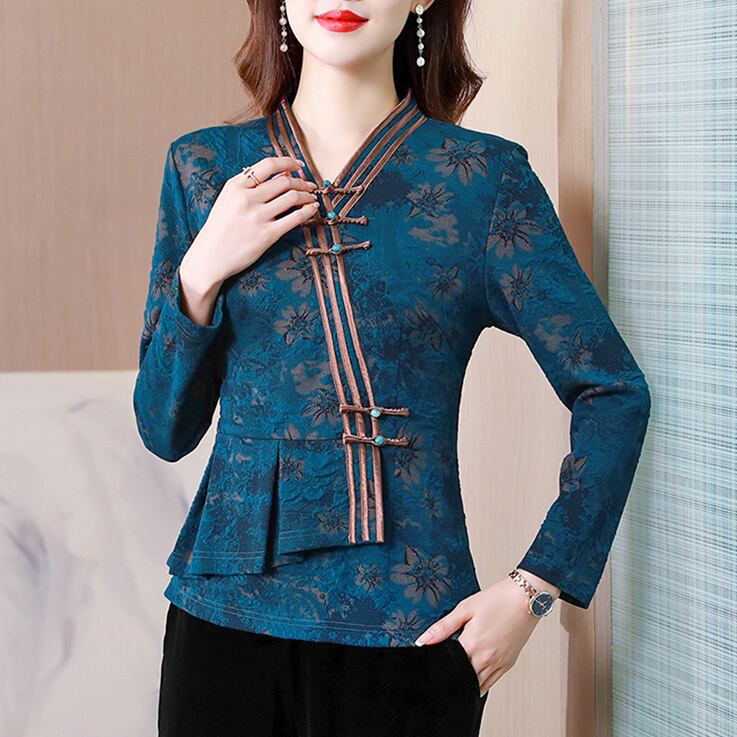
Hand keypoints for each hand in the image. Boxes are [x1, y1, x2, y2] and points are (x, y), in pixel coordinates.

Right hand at [178, 155, 319, 324]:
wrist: (210, 257)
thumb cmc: (220, 228)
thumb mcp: (226, 199)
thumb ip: (246, 185)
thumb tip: (277, 174)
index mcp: (236, 186)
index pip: (268, 165)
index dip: (288, 162)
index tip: (299, 166)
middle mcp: (247, 198)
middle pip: (284, 181)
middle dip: (302, 182)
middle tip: (309, 186)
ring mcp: (258, 217)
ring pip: (292, 197)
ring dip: (307, 196)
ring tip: (312, 198)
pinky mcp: (267, 235)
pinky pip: (295, 218)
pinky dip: (308, 211)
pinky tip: (312, 210)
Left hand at [414, 574, 555, 696]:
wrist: (525, 598)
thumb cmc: (497, 599)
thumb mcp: (465, 608)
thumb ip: (442, 627)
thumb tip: (422, 641)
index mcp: (473, 644)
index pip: (449, 665)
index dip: (439, 664)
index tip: (433, 663)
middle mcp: (486, 658)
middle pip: (462, 679)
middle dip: (452, 675)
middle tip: (444, 669)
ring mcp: (499, 663)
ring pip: (477, 685)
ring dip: (465, 681)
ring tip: (457, 671)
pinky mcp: (508, 664)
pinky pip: (491, 683)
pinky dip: (480, 683)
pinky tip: (473, 674)